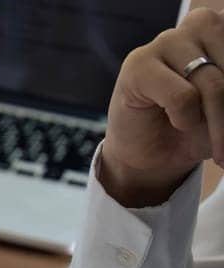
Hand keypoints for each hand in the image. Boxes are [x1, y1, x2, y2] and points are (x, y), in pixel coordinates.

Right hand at [101, 9, 223, 207]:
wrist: (152, 155)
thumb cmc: (195, 128)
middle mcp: (201, 25)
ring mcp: (167, 41)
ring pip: (213, 83)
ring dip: (218, 123)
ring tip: (217, 144)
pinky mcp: (138, 64)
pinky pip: (182, 97)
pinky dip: (185, 119)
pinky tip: (177, 122)